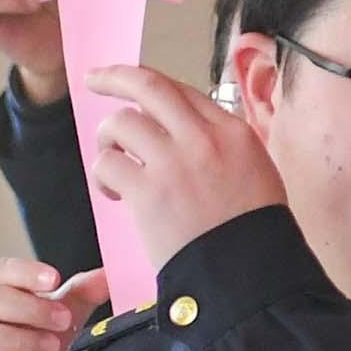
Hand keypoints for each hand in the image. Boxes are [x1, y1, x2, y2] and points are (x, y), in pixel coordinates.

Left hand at [76, 64, 286, 254]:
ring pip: (121, 122)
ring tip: (112, 162)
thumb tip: (187, 131)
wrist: (249, 273)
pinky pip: (108, 163)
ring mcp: (174, 163)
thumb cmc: (254, 233)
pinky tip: (113, 191)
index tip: (132, 86)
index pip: (182, 91)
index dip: (150, 87)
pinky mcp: (149, 193)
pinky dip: (103, 174)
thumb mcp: (257, 172)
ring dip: (107, 139)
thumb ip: (223, 145)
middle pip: (149, 86)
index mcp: (233, 132)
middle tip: (93, 79)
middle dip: (114, 77)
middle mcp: (203, 138)